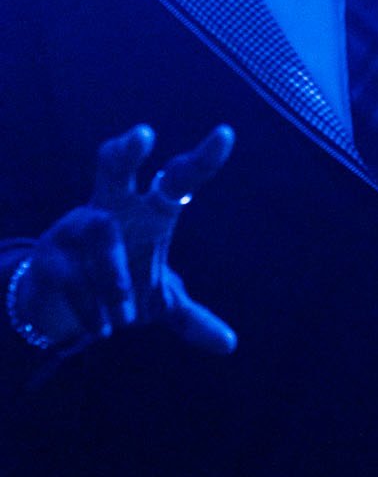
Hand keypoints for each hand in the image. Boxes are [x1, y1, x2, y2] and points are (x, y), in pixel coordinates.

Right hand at [14, 123, 235, 353]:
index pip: (178, 180)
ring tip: (125, 317)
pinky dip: (90, 303)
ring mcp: (75, 227)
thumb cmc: (121, 286)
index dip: (203, 160)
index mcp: (147, 213)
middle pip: (114, 167)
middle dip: (127, 150)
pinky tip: (103, 329)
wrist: (61, 307)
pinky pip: (72, 274)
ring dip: (114, 274)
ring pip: (101, 230)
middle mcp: (111, 208)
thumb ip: (191, 319)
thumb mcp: (160, 303)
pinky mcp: (49, 254)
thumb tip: (230, 344)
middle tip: (144, 132)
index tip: (226, 134)